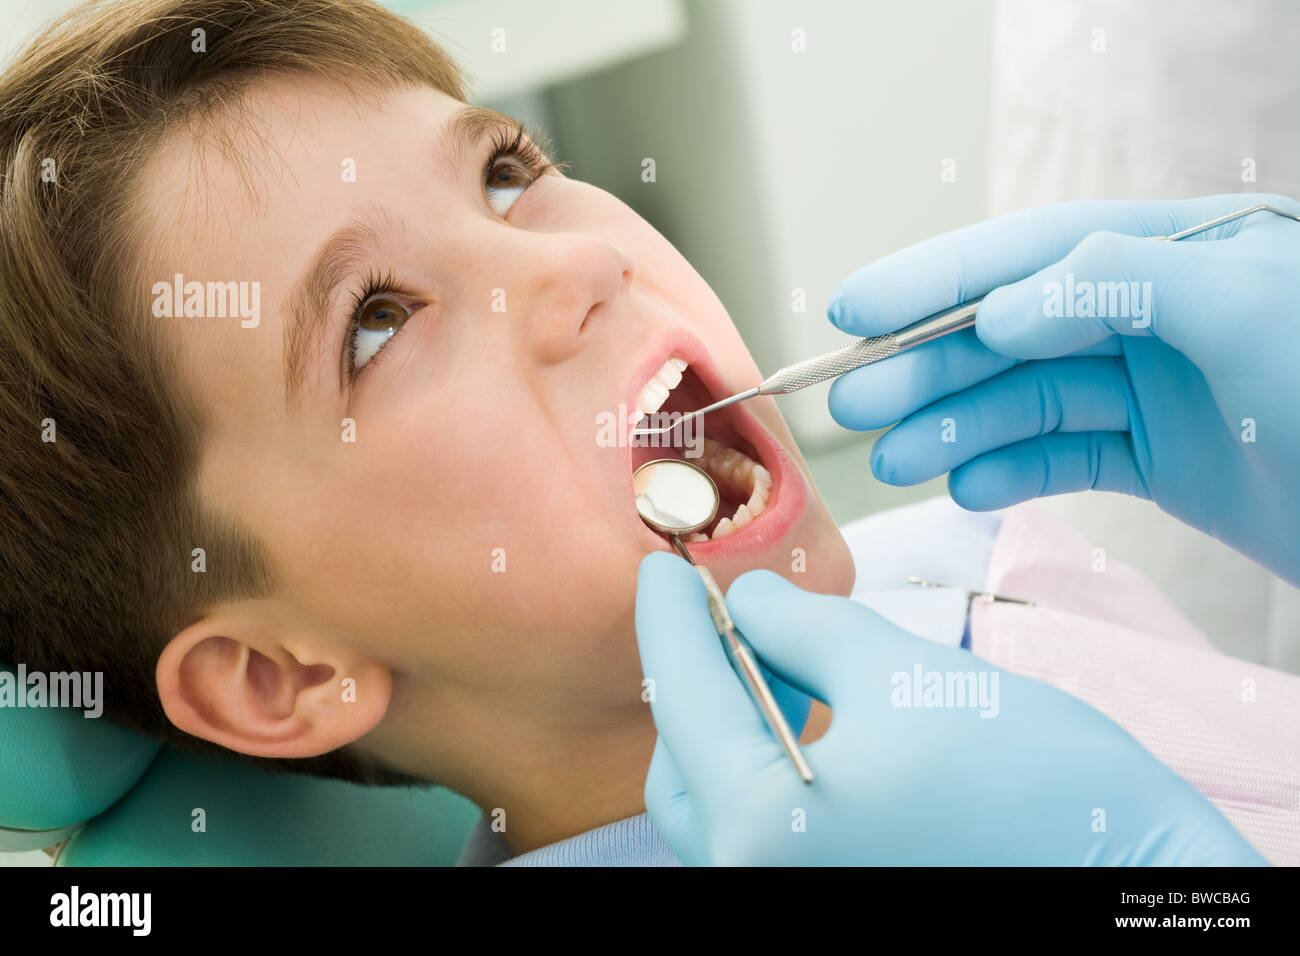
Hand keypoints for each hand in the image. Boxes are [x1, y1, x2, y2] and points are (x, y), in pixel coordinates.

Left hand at [635, 551, 1265, 864]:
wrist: (1133, 875)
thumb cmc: (1034, 781)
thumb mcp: (902, 673)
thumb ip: (804, 629)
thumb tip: (749, 599)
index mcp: (762, 826)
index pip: (683, 698)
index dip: (668, 620)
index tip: (660, 566)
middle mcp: (756, 878)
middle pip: (682, 759)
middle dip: (695, 674)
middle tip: (720, 606)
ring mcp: (791, 893)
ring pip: (716, 798)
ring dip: (730, 718)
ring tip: (774, 650)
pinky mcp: (829, 892)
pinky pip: (761, 825)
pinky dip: (765, 762)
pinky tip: (804, 710)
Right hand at [827, 193, 1299, 584]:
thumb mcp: (1250, 307)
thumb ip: (1120, 282)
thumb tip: (1003, 308)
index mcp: (1177, 254)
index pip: (1031, 251)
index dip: (936, 277)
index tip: (855, 308)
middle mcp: (1156, 315)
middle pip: (1013, 333)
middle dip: (928, 366)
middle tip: (851, 403)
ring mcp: (1158, 389)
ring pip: (1027, 401)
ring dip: (955, 428)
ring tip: (895, 460)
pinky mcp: (1164, 460)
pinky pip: (1066, 458)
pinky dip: (1012, 473)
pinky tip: (969, 487)